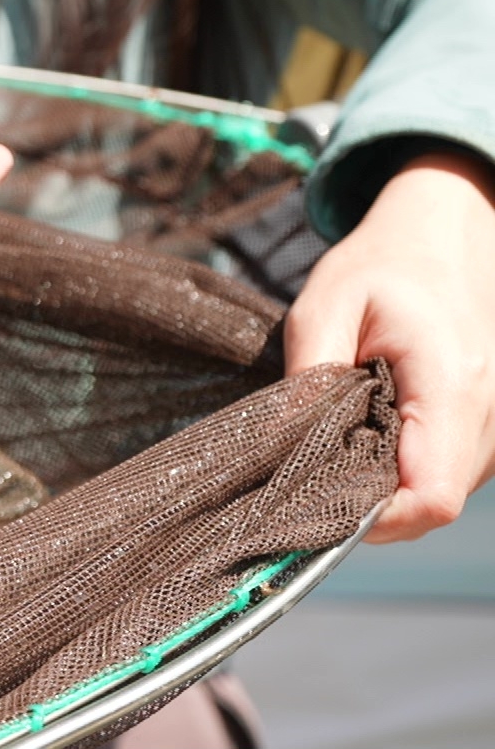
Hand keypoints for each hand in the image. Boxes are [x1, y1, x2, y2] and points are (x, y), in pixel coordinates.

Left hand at [287, 152, 494, 542]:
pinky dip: (404, 466)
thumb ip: (307, 377)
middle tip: (309, 467)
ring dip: (385, 484)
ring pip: (440, 493)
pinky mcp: (489, 427)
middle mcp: (491, 415)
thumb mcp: (324, 304)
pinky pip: (448, 471)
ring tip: (341, 434)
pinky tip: (370, 429)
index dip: (370, 518)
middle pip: (432, 505)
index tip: (313, 503)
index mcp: (453, 386)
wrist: (447, 235)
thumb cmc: (381, 266)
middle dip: (367, 504)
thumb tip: (280, 447)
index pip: (428, 497)